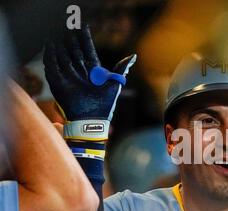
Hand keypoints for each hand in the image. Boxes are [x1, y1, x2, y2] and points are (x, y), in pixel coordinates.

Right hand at [43, 25, 136, 140]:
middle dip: (71, 39)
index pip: (88, 49)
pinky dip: (49, 56)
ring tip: (56, 32)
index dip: (85, 38)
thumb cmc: (106, 105)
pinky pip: (52, 67)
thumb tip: (133, 56)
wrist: (92, 122)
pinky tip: (49, 45)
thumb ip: (122, 69)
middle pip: (74, 50)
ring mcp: (69, 77)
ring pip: (62, 56)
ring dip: (59, 45)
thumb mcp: (115, 84)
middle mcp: (80, 72)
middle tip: (67, 26)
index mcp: (93, 71)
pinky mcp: (59, 84)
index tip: (83, 26)